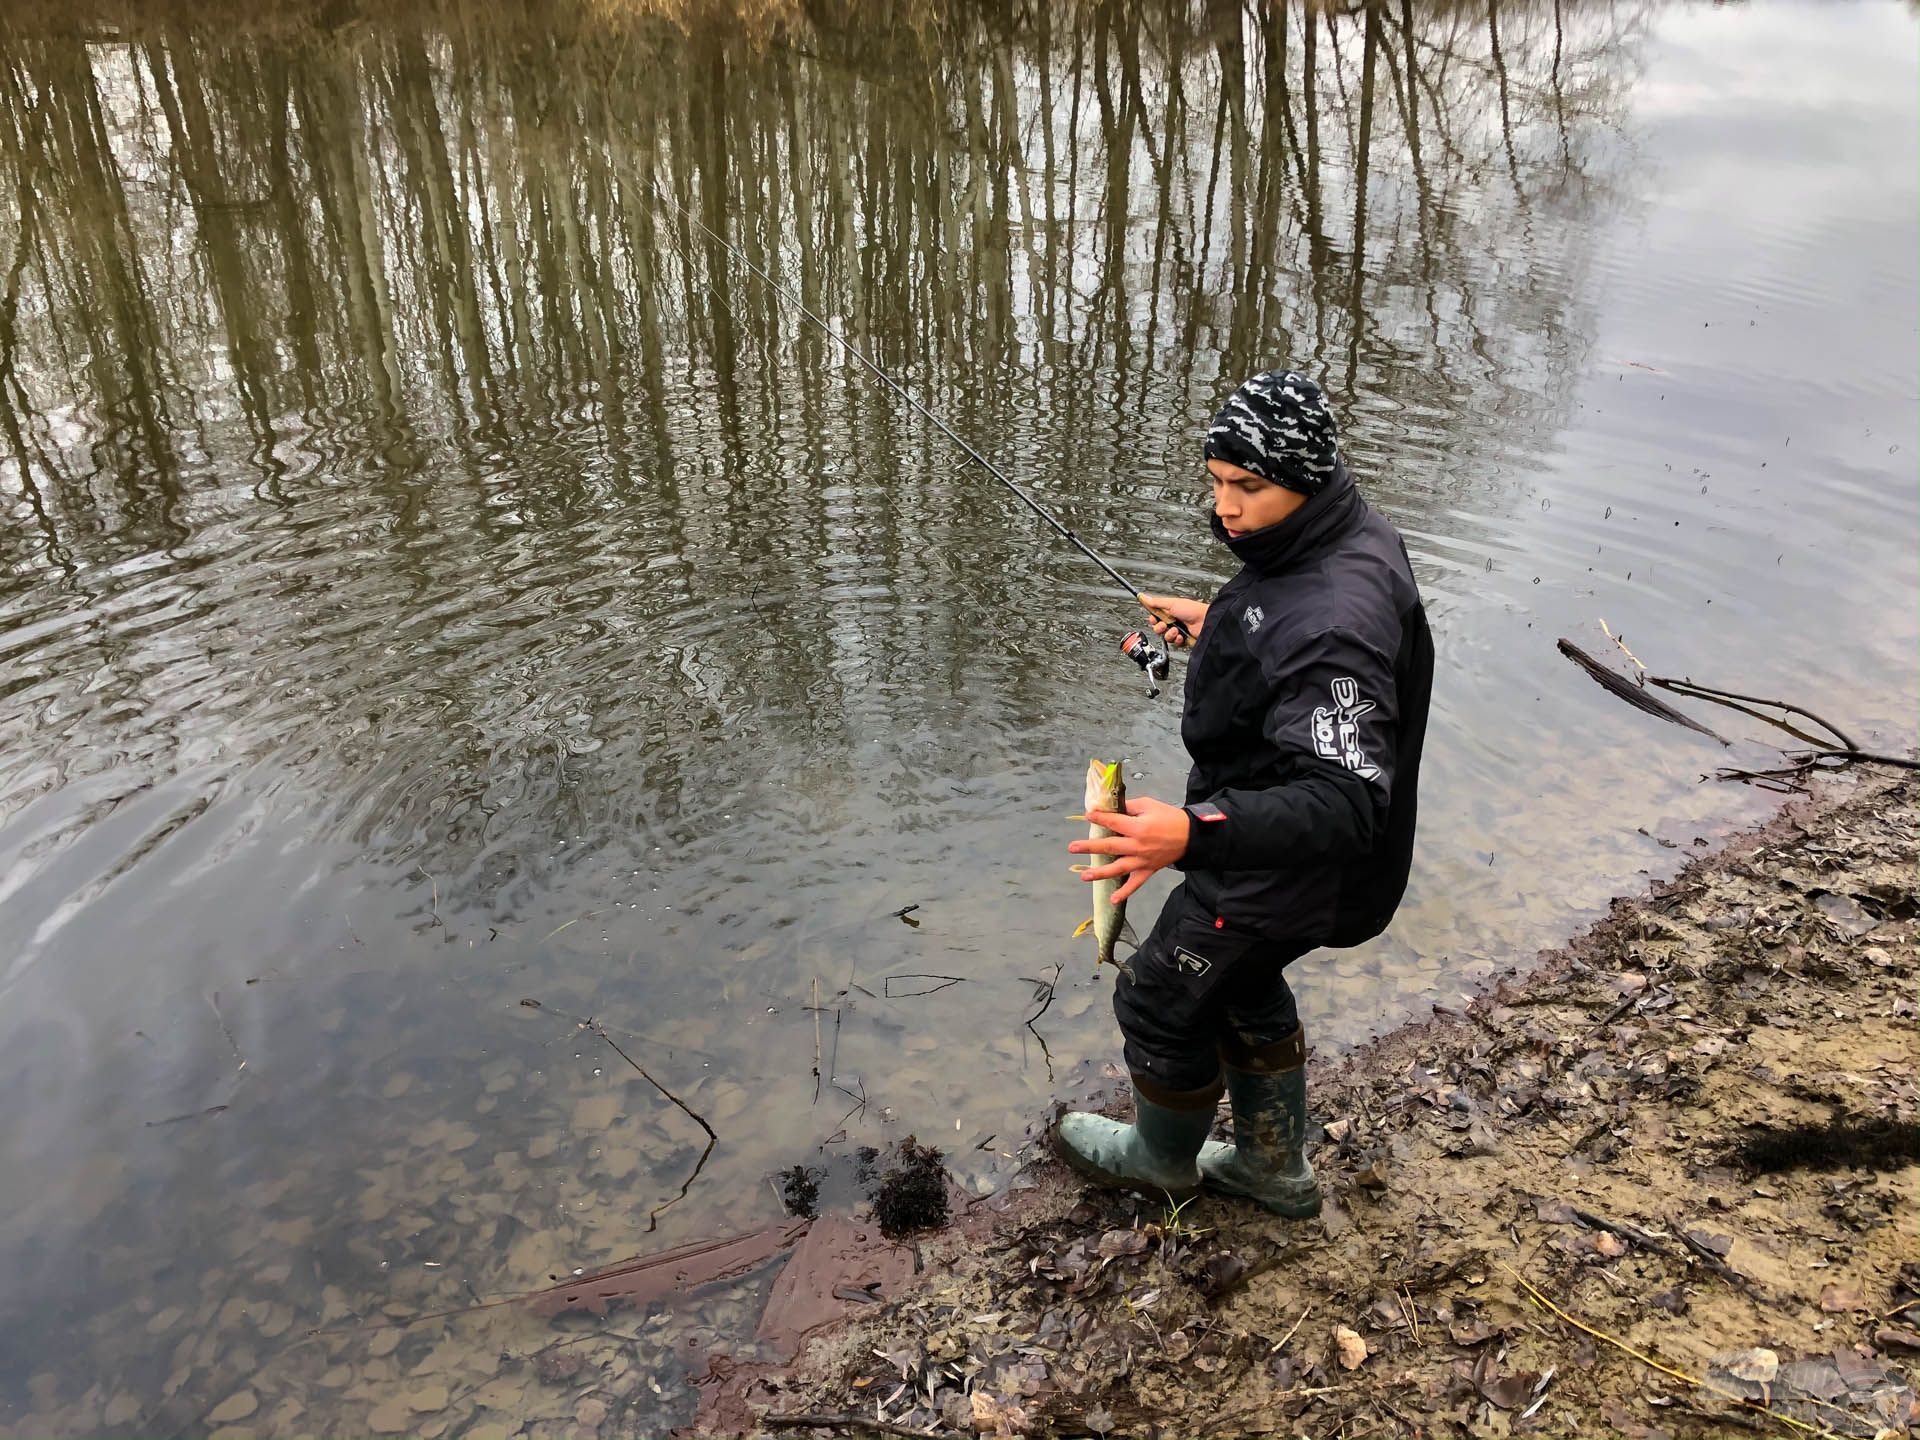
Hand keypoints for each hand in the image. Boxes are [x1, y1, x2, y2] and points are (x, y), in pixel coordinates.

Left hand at [1068, 795, 1188, 904]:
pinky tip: (1113, 900)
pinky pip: (1136, 884)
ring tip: (1084, 876)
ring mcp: (1142, 861)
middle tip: (1072, 848)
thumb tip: (1111, 809)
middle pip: (1109, 847)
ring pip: (1118, 869)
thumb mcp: (1149, 805)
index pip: (1113, 823)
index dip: (1099, 819)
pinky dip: (1125, 893)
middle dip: (1089, 847)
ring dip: (1100, 873)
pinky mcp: (1148, 870)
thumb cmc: (1168, 817)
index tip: (1087, 816)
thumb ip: (1129, 807)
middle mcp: (1138, 846)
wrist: (1190, 835)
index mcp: (1138, 828)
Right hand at [1139, 593, 1206, 647]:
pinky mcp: (1183, 639)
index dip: (1153, 619)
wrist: (1206, 622)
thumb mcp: (1172, 603)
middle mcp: (1173, 621)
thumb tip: (1145, 597)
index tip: (1154, 619)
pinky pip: (1174, 643)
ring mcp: (1178, 631)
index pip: (1155, 617)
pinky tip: (1182, 636)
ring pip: (1165, 637)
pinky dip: (1177, 640)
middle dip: (1160, 628)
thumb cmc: (1193, 610)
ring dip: (1169, 634)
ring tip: (1176, 630)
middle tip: (1165, 625)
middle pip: (1158, 628)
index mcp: (1169, 611)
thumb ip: (1157, 602)